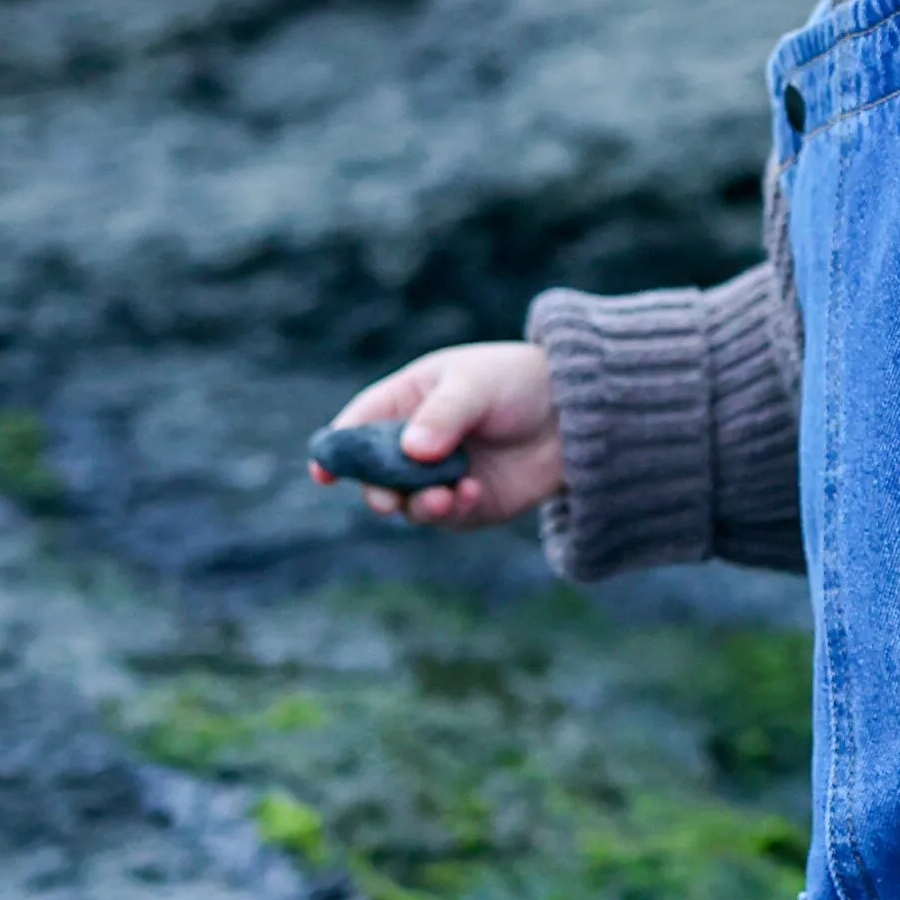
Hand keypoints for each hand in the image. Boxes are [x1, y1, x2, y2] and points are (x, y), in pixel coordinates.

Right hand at [317, 339, 561, 527]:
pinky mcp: (468, 503)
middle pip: (375, 476)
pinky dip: (452, 510)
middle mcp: (414, 444)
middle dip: (378, 490)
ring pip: (407, 504)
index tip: (323, 473)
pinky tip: (471, 492)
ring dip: (417, 506)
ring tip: (443, 496)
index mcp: (404, 402)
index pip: (357, 428)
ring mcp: (439, 477)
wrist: (576, 413)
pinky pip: (446, 517)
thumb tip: (412, 452)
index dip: (336, 451)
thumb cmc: (518, 382)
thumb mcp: (476, 385)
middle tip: (391, 498)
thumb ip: (444, 415)